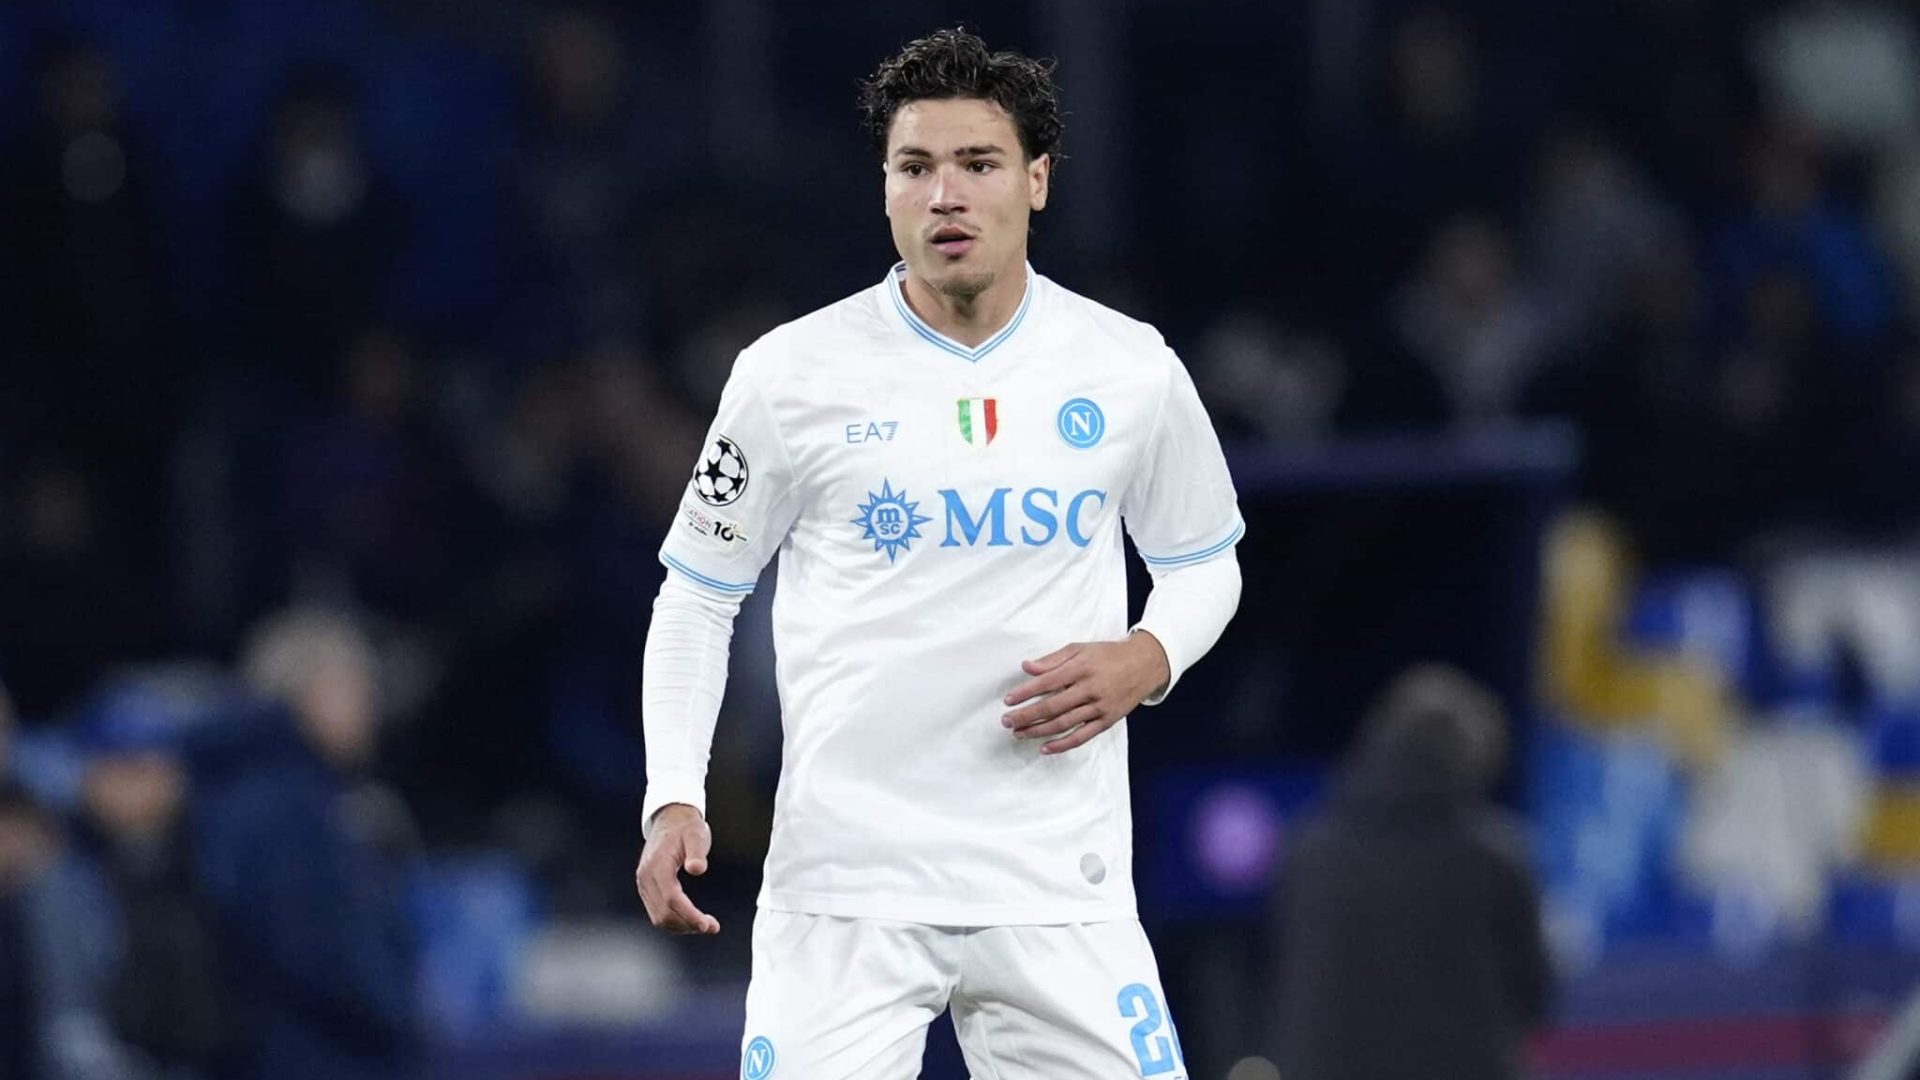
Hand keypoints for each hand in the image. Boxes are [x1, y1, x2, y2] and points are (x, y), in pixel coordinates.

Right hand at [635, 804, 720, 934]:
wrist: (669, 820)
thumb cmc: (686, 827)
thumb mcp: (696, 834)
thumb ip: (697, 851)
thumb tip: (697, 869)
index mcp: (657, 864)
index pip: (671, 898)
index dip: (689, 915)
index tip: (707, 925)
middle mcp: (646, 877)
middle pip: (663, 913)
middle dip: (688, 924)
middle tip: (712, 926)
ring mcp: (644, 884)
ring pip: (659, 917)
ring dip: (682, 926)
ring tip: (705, 924)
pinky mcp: (647, 888)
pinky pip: (657, 912)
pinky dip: (674, 921)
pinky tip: (691, 919)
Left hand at [1001, 632, 1170, 754]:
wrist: (1144, 665)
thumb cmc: (1107, 655)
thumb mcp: (1080, 649)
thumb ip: (1052, 659)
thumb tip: (1026, 667)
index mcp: (1081, 668)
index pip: (1047, 683)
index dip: (1025, 693)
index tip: (1008, 701)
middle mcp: (1090, 689)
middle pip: (1052, 707)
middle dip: (1026, 716)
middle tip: (1007, 721)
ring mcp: (1099, 707)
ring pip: (1064, 724)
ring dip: (1038, 731)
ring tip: (1019, 733)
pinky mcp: (1107, 721)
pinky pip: (1082, 736)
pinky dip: (1062, 744)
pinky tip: (1045, 748)